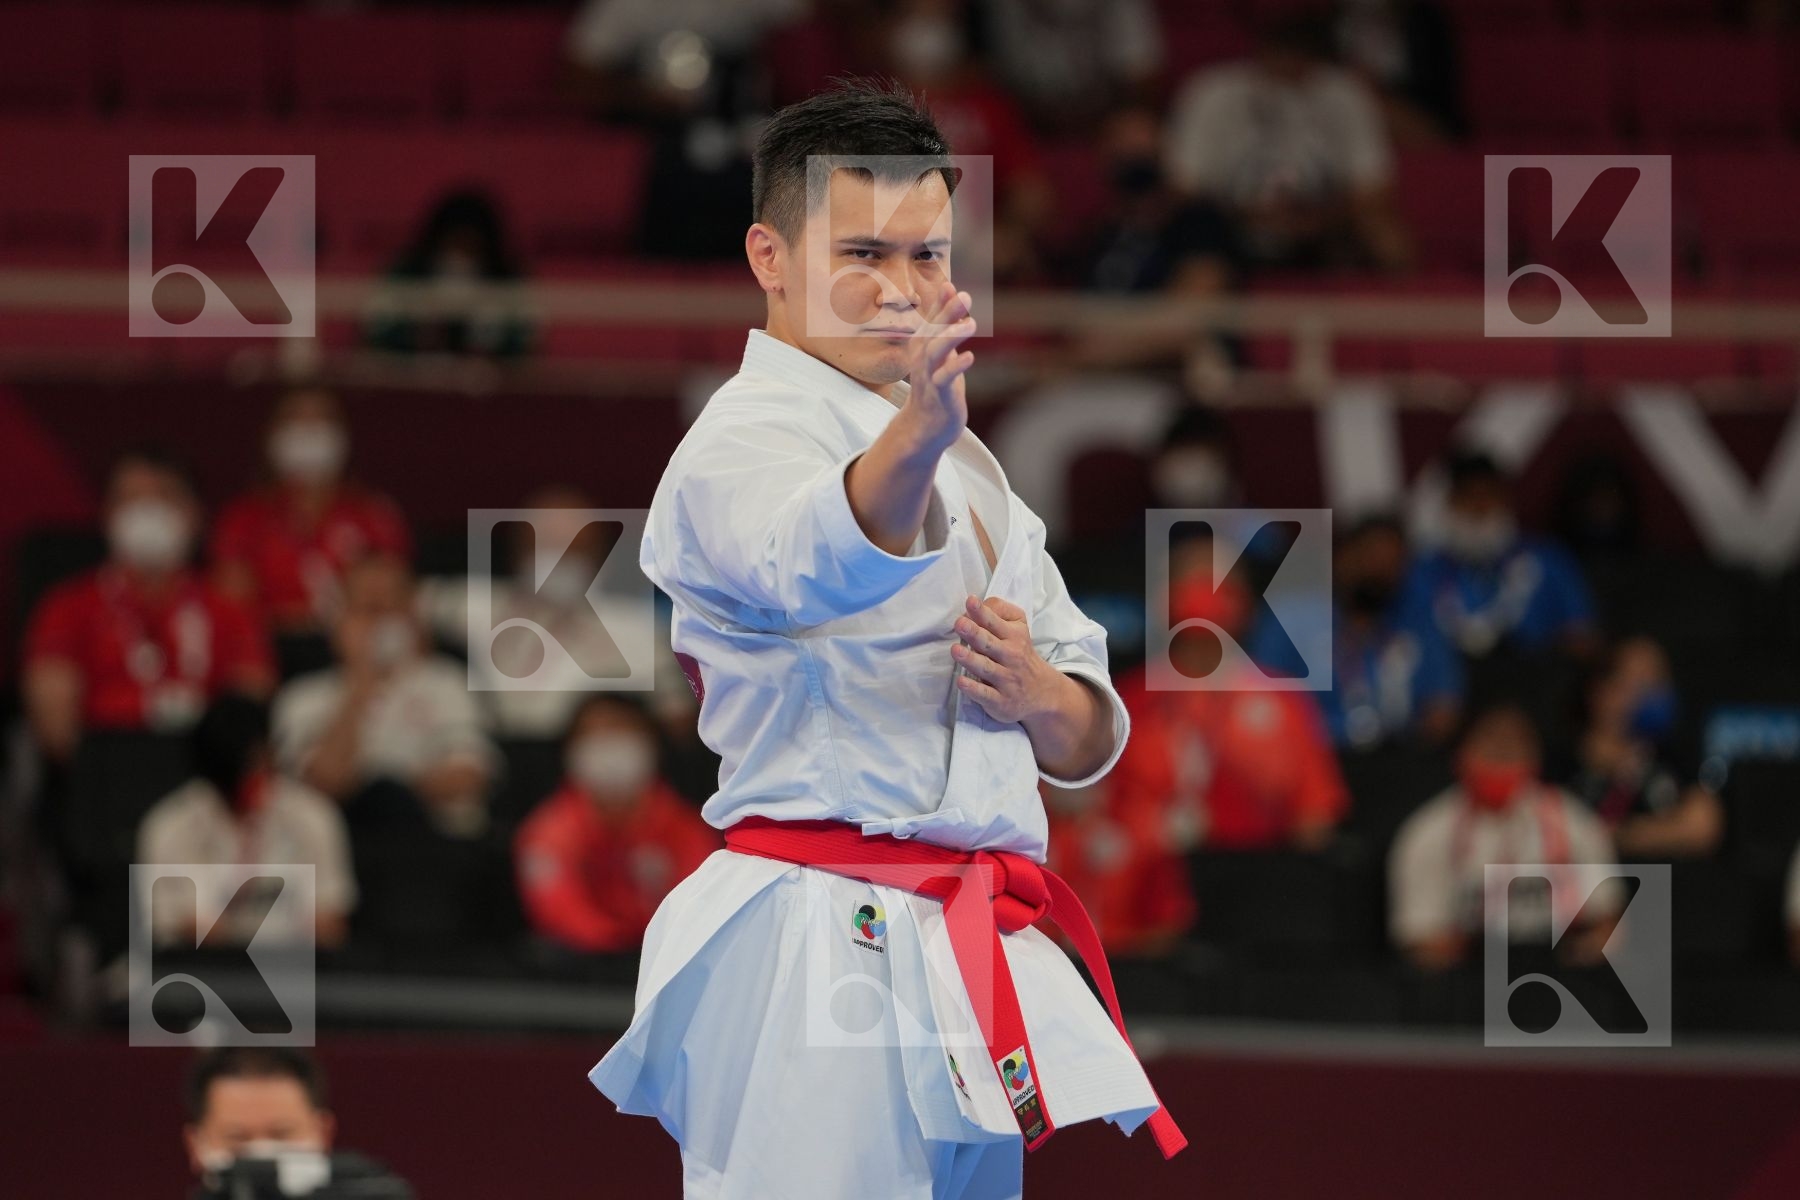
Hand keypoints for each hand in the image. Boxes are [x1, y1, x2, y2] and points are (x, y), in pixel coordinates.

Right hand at [899, 281, 975, 454]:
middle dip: (947, 313)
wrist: (925, 426)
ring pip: (935, 353)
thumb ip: (945, 321)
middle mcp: (922, 358)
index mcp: (923, 346)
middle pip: (932, 331)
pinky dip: (955, 367)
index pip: (932, 319)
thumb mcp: (942, 349)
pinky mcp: (938, 395)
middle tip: (964, 296)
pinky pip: (944, 379)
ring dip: (951, 337)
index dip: (941, 303)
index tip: (950, 286)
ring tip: (970, 324)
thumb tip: (950, 288)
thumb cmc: (937, 384)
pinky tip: (969, 357)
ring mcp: (928, 376)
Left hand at [950, 595, 1059, 723]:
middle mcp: (1011, 657)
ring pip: (986, 668)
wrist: (1042, 692)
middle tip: (960, 624)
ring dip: (971, 659)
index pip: (996, 622)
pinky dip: (974, 689)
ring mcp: (1006, 680)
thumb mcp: (1017, 630)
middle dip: (975, 633)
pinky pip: (986, 694)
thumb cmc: (1019, 654)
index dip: (982, 612)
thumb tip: (972, 609)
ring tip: (956, 650)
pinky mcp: (1000, 701)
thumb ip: (997, 615)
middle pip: (989, 643)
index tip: (971, 601)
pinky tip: (961, 682)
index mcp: (1014, 636)